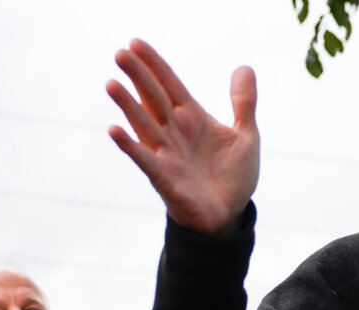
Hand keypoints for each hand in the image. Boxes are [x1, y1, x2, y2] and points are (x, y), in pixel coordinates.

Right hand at [107, 39, 259, 234]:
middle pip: (153, 98)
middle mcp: (175, 132)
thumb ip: (243, 103)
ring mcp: (166, 154)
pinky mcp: (164, 178)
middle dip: (138, 76)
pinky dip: (129, 146)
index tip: (135, 43)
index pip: (169, 85)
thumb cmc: (234, 177)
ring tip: (112, 83)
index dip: (154, 65)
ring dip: (127, 105)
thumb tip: (244, 67)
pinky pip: (144, 159)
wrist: (229, 216)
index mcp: (192, 118)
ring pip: (143, 124)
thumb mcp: (246, 135)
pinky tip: (114, 130)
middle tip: (120, 53)